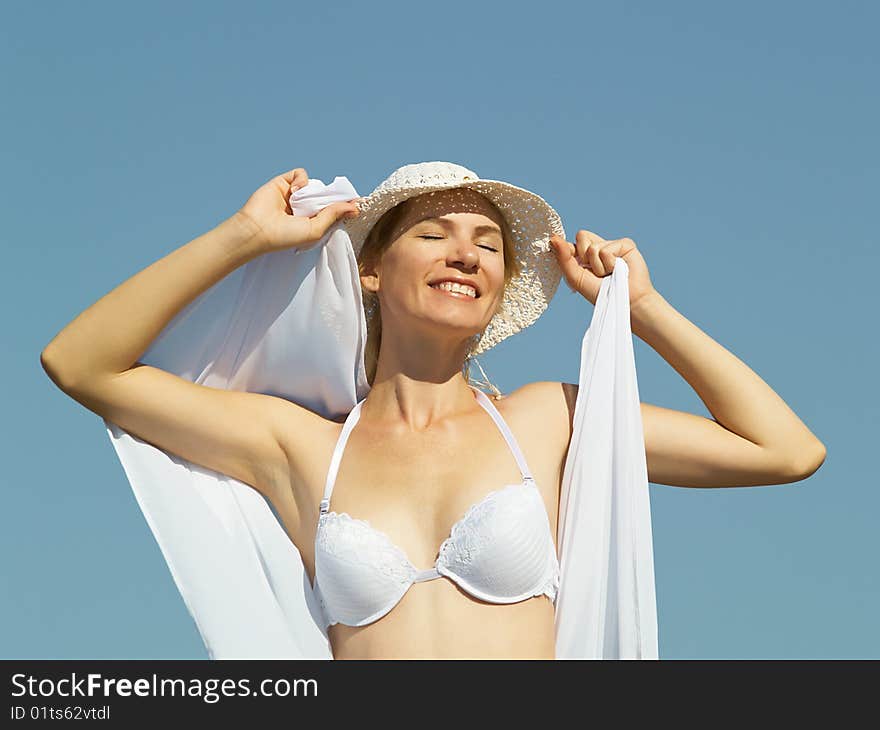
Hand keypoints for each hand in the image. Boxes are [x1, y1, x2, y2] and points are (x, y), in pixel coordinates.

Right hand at [236, 167, 360, 252]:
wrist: (258, 229)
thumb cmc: (285, 236)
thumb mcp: (316, 229)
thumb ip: (334, 215)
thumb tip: (355, 207)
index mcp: (313, 221)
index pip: (333, 209)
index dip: (344, 204)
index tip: (359, 203)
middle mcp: (304, 207)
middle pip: (326, 195)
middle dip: (333, 196)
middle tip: (340, 199)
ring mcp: (294, 195)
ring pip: (314, 184)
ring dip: (314, 191)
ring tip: (303, 203)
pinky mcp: (283, 183)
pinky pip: (300, 174)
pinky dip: (302, 179)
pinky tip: (296, 191)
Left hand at [550, 230, 656, 309]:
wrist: (624, 301)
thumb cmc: (600, 293)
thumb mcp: (576, 278)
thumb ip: (563, 258)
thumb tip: (553, 238)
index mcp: (584, 255)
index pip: (571, 242)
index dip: (567, 250)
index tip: (573, 264)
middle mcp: (598, 247)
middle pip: (581, 235)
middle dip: (584, 257)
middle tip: (595, 272)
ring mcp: (612, 244)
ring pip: (593, 246)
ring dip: (598, 266)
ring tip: (608, 274)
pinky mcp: (625, 244)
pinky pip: (606, 249)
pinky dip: (609, 264)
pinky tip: (618, 269)